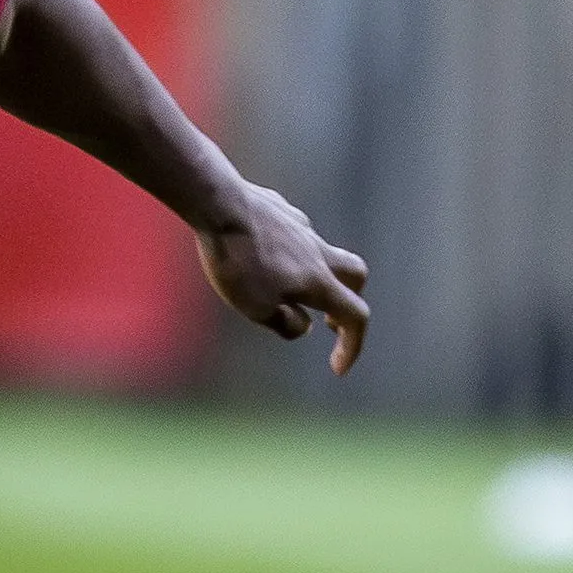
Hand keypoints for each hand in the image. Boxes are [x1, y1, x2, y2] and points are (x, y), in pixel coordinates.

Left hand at [197, 182, 369, 373]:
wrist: (217, 203)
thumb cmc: (236, 261)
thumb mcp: (256, 308)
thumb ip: (286, 323)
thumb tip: (304, 325)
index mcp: (319, 281)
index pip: (355, 316)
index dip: (353, 346)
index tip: (338, 368)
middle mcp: (318, 251)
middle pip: (355, 275)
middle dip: (349, 300)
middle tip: (327, 320)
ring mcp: (300, 226)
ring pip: (321, 252)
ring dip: (311, 276)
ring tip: (279, 289)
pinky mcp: (278, 210)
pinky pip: (292, 234)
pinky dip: (286, 252)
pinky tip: (257, 255)